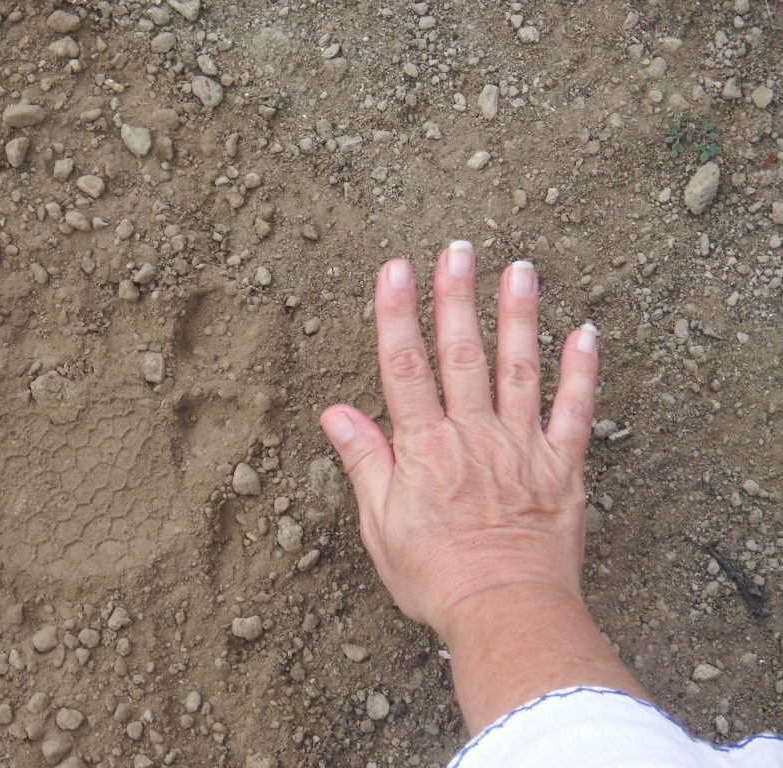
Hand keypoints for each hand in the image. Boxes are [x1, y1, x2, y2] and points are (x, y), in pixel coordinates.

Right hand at [320, 241, 598, 641]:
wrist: (506, 614)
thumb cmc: (436, 576)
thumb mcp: (380, 525)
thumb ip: (364, 461)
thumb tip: (334, 413)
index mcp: (425, 448)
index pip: (404, 368)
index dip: (396, 315)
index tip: (394, 269)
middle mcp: (474, 436)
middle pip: (462, 355)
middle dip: (457, 298)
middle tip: (458, 249)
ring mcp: (522, 448)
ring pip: (520, 370)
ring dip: (519, 318)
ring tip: (519, 270)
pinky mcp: (561, 468)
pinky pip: (575, 413)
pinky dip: (583, 374)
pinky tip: (586, 333)